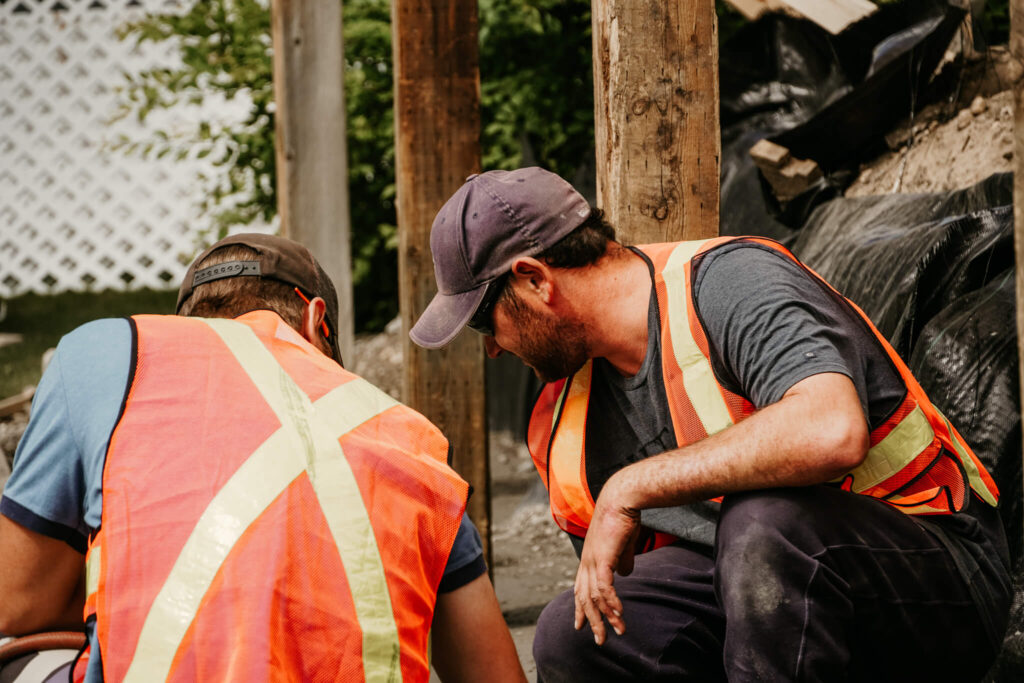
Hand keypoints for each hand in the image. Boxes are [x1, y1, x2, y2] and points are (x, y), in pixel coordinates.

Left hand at [573, 475, 640, 644]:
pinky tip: (619, 614)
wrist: (622, 498)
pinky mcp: (602, 558)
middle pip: (584, 598)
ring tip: (617, 632)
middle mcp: (586, 562)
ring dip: (607, 617)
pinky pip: (604, 587)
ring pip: (594, 597)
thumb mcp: (622, 545)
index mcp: (589, 559)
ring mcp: (592, 560)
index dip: (581, 609)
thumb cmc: (623, 518)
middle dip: (592, 621)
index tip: (580, 626)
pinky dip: (611, 603)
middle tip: (600, 640)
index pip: (580, 589)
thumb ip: (622, 561)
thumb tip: (625, 575)